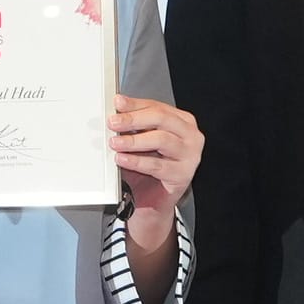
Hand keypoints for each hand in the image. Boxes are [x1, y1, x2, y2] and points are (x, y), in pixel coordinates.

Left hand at [109, 96, 200, 281]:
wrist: (154, 200)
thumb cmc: (149, 166)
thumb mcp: (141, 140)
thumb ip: (134, 123)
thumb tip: (118, 106)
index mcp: (182, 121)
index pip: (158, 106)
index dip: (135, 104)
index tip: (117, 103)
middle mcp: (190, 136)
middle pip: (161, 119)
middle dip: (134, 119)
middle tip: (113, 122)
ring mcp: (190, 156)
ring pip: (161, 140)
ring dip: (134, 140)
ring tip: (115, 143)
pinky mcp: (183, 175)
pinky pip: (157, 166)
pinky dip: (137, 161)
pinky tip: (122, 159)